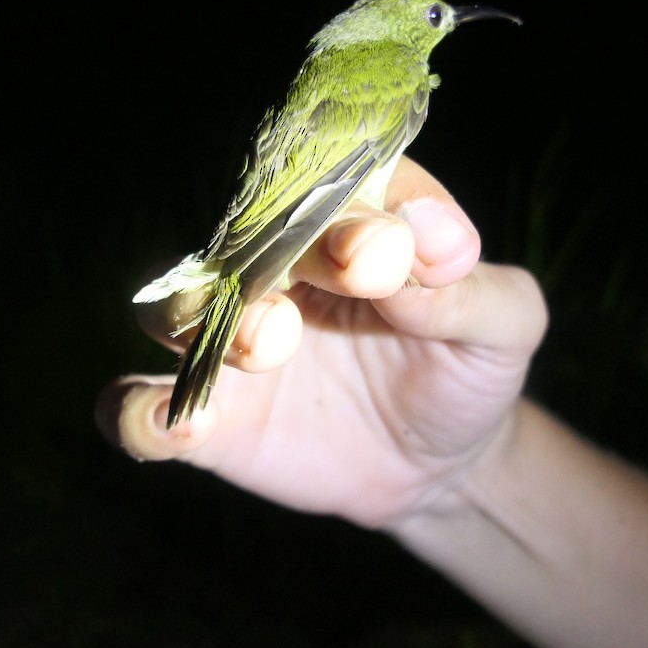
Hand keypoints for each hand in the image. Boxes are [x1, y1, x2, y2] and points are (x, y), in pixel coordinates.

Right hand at [96, 156, 547, 527]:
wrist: (440, 463)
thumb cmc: (469, 370)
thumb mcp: (507, 327)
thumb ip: (474, 287)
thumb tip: (429, 242)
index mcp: (350, 225)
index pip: (338, 184)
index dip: (368, 205)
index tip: (412, 256)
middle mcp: (279, 269)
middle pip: (249, 237)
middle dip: (292, 250)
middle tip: (359, 273)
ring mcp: (234, 340)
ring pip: (176, 308)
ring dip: (210, 320)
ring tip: (267, 344)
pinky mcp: (211, 417)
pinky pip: (141, 407)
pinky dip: (141, 415)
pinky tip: (182, 428)